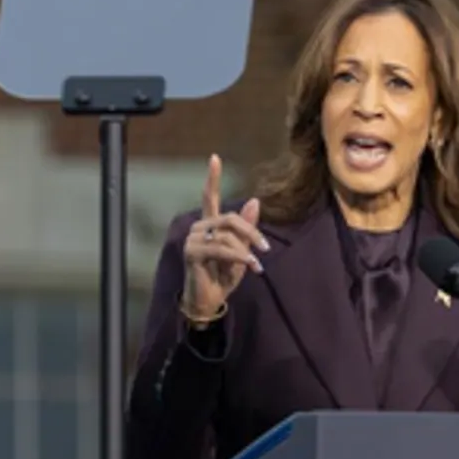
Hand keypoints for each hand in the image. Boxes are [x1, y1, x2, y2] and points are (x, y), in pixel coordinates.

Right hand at [182, 154, 269, 320]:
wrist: (209, 300)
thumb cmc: (223, 277)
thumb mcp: (242, 252)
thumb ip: (247, 229)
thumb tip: (255, 201)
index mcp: (210, 225)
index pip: (209, 197)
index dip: (212, 177)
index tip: (215, 157)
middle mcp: (199, 228)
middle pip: (230, 219)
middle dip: (251, 233)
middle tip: (266, 249)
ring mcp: (193, 239)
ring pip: (227, 236)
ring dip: (246, 252)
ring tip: (256, 267)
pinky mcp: (192, 253)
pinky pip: (222, 249)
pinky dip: (239, 257)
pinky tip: (251, 266)